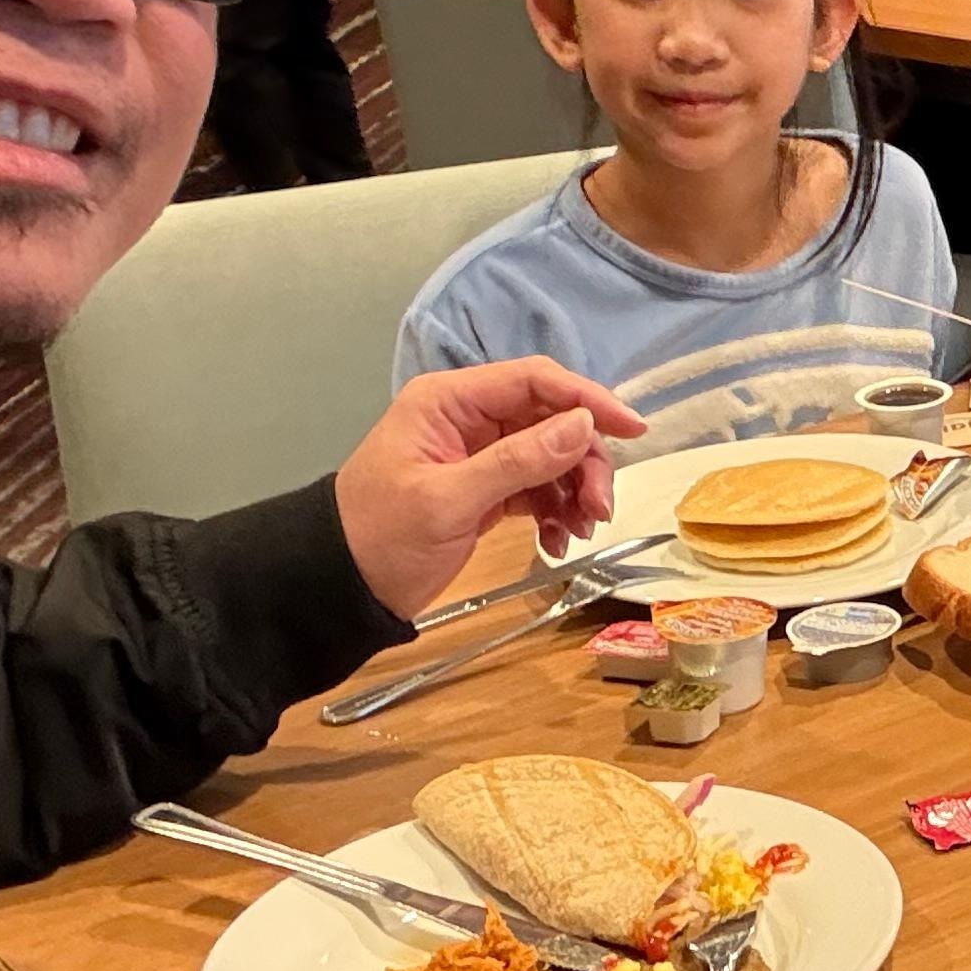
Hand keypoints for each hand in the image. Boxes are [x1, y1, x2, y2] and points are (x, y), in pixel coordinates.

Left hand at [332, 360, 648, 618]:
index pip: (535, 381)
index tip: (632, 429)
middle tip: (599, 508)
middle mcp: (469, 419)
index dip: (588, 400)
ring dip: (574, 491)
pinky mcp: (486, 491)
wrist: (338, 588)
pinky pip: (538, 489)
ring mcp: (479, 456)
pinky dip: (555, 512)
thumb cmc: (381, 537)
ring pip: (551, 457)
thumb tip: (583, 427)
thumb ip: (518, 460)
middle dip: (583, 461)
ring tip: (579, 531)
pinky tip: (555, 543)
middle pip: (551, 421)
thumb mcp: (448, 500)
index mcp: (450, 401)